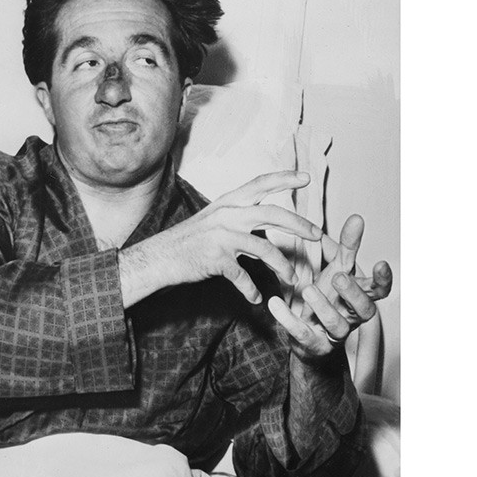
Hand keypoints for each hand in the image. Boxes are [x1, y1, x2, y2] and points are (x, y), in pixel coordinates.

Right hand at [119, 171, 323, 307]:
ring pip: (265, 249)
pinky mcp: (216, 259)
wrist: (159, 257)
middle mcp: (227, 214)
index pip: (260, 183)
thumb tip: (265, 225)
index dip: (284, 178)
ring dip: (282, 266)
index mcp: (228, 202)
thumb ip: (239, 219)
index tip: (305, 177)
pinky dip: (252, 290)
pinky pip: (243, 277)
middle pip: (273, 214)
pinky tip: (256, 299)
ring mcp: (222, 236)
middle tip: (317, 235)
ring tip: (292, 279)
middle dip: (299, 224)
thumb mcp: (214, 220)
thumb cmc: (188, 241)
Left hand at [267, 214, 391, 360]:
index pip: (379, 291)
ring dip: (323, 307)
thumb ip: (348, 246)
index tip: (381, 264)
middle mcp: (352, 316)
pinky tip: (275, 304)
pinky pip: (303, 334)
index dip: (383, 280)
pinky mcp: (313, 344)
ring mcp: (334, 333)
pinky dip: (288, 319)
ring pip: (336, 324)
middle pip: (364, 309)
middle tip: (338, 277)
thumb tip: (357, 218)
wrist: (309, 337)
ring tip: (309, 290)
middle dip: (352, 293)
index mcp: (360, 297)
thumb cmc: (328, 298)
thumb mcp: (337, 269)